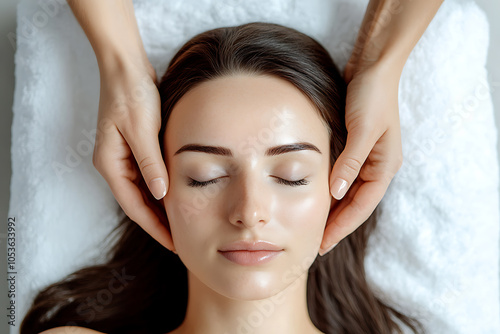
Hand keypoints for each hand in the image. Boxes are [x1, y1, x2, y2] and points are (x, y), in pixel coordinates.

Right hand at [92, 56, 173, 250]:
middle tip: (180, 240)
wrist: (125, 66)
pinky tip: (176, 196)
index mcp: (110, 163)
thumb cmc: (132, 94)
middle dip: (157, 222)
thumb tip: (160, 195)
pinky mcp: (133, 146)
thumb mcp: (142, 130)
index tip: (172, 243)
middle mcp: (113, 163)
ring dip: (160, 207)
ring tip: (181, 224)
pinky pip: (147, 175)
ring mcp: (122, 156)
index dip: (154, 226)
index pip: (134, 206)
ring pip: (143, 190)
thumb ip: (150, 163)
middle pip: (137, 202)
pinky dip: (161, 188)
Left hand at [319, 59, 402, 254]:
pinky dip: (331, 189)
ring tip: (313, 226)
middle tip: (314, 242)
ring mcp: (367, 157)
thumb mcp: (362, 128)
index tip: (322, 244)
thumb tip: (337, 193)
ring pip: (349, 192)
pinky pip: (343, 176)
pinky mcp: (356, 147)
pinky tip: (316, 196)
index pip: (361, 206)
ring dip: (333, 209)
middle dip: (336, 224)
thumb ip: (350, 161)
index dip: (341, 227)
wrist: (374, 65)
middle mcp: (378, 166)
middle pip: (355, 204)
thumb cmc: (372, 94)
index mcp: (384, 166)